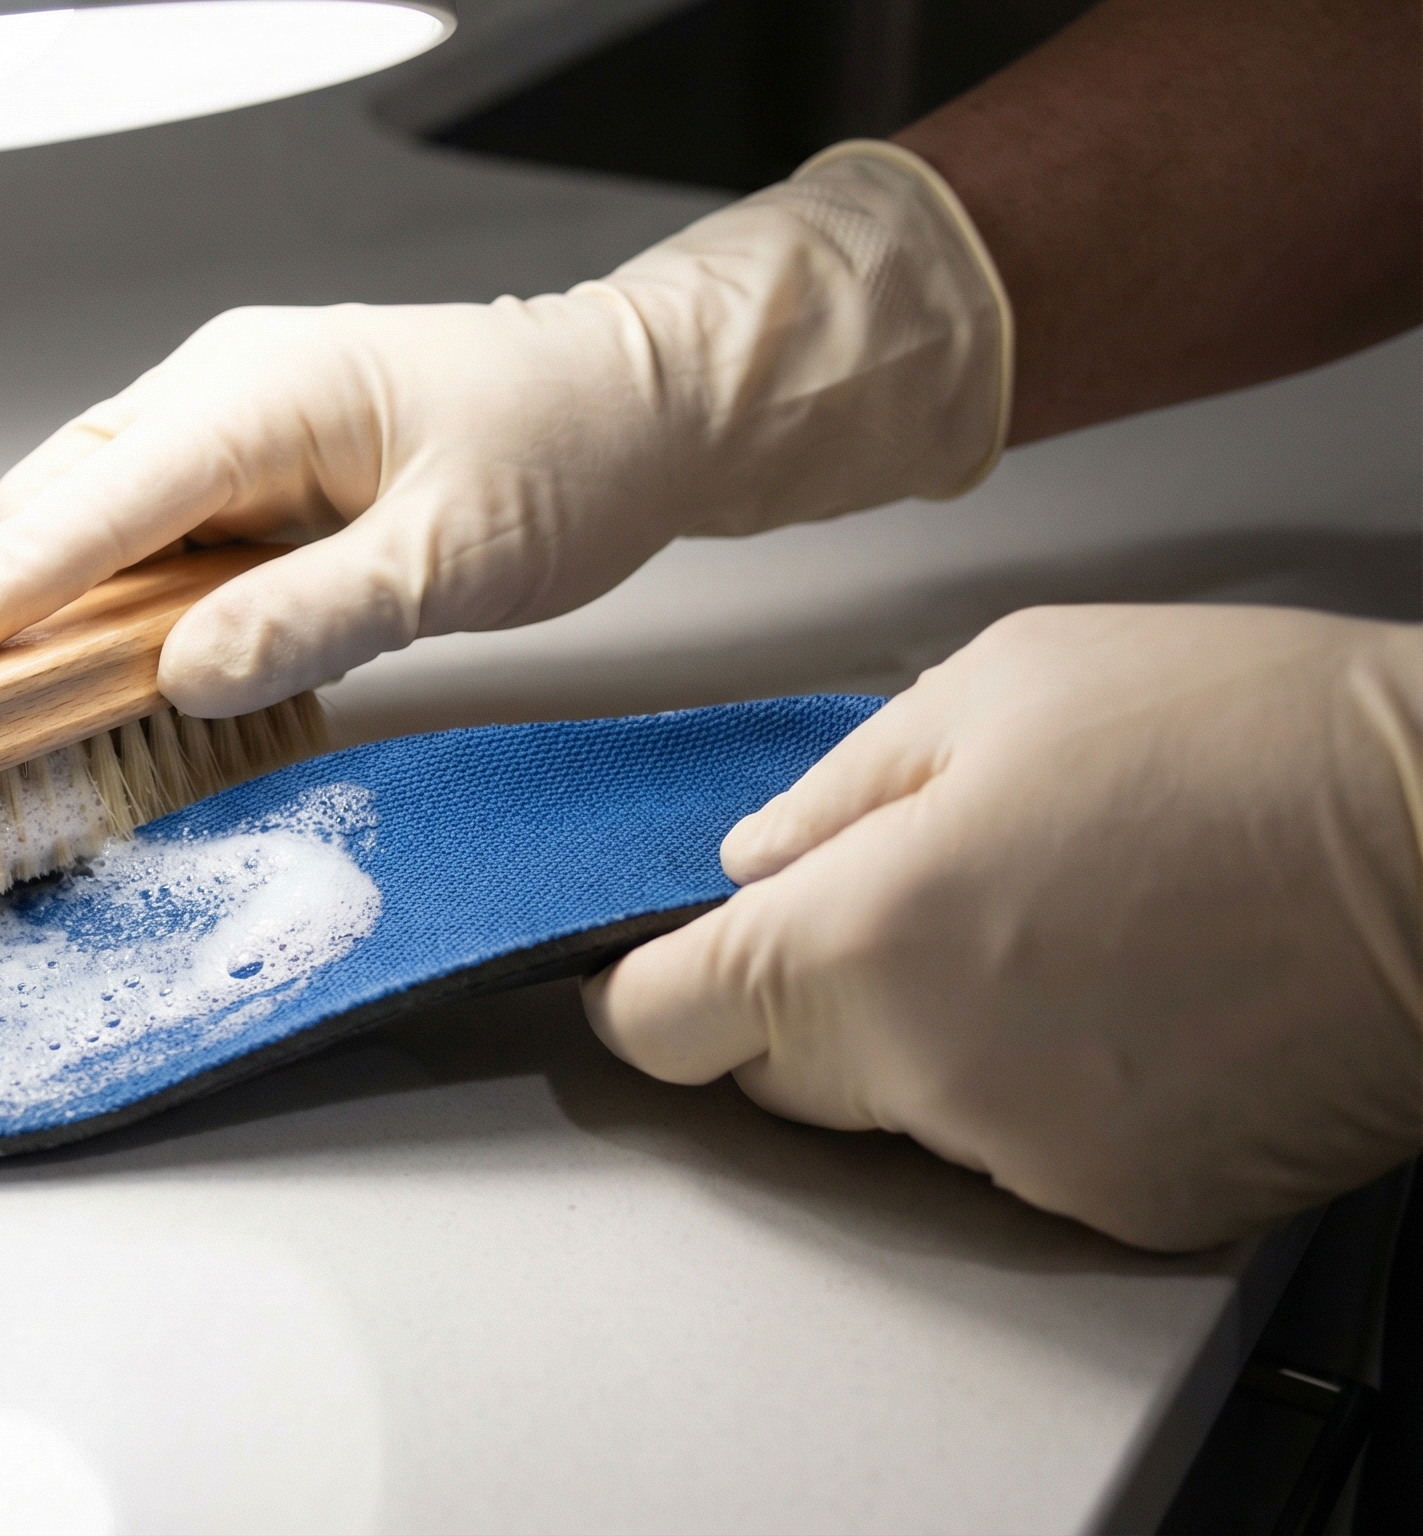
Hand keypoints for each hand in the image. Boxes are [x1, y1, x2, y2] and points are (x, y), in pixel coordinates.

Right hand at [0, 142, 1010, 716]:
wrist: (636, 405)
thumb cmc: (562, 452)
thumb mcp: (455, 553)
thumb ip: (317, 613)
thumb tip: (186, 674)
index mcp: (256, 396)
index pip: (83, 509)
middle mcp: (218, 400)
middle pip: (57, 516)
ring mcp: (226, 433)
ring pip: (92, 532)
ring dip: (56, 620)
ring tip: (13, 717)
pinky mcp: (245, 476)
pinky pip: (146, 547)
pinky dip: (119, 614)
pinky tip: (127, 676)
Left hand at [586, 605, 1422, 1250]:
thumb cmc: (1249, 736)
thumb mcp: (1001, 682)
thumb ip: (838, 787)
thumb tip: (755, 858)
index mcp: (859, 937)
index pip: (661, 1022)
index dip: (642, 991)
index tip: (651, 970)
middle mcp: (927, 1074)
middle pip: (776, 1075)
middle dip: (795, 1002)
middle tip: (903, 901)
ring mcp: (1031, 1155)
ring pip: (903, 1118)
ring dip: (930, 1044)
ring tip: (1058, 927)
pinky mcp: (1131, 1204)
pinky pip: (1022, 1153)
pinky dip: (1042, 1092)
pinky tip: (1131, 997)